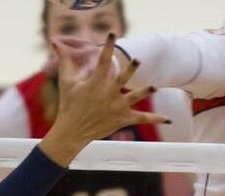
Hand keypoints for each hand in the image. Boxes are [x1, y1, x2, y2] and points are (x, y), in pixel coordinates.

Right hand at [39, 33, 168, 165]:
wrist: (72, 132)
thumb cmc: (69, 105)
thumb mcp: (66, 82)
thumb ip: (65, 62)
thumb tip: (55, 43)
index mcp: (95, 83)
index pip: (103, 61)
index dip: (108, 46)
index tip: (113, 34)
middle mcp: (108, 94)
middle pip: (122, 78)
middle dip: (130, 69)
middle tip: (137, 60)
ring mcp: (117, 107)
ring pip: (134, 97)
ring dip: (144, 92)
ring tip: (153, 87)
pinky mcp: (123, 119)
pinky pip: (143, 118)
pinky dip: (156, 119)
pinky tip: (169, 120)